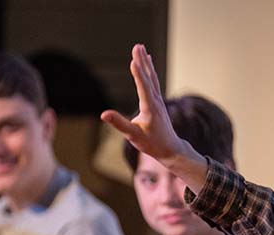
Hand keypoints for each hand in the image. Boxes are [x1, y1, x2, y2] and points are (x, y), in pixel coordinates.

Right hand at [100, 45, 207, 189]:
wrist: (170, 149)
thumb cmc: (151, 144)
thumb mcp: (133, 136)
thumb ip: (119, 124)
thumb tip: (104, 114)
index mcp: (150, 108)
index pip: (143, 87)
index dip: (138, 73)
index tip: (133, 60)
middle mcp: (156, 101)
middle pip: (148, 77)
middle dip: (142, 61)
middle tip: (137, 46)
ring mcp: (158, 100)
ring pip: (152, 77)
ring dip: (146, 62)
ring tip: (141, 48)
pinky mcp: (158, 101)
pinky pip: (153, 81)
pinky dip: (149, 70)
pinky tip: (148, 62)